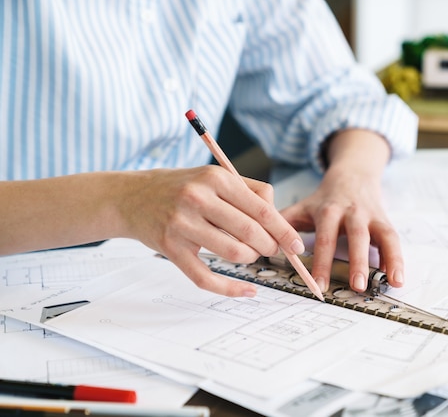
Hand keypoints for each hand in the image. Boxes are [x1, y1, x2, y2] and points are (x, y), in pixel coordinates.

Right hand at [118, 166, 305, 296]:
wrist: (132, 197)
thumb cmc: (181, 187)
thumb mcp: (215, 176)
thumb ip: (250, 191)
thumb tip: (279, 218)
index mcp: (216, 179)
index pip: (262, 210)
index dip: (284, 231)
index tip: (296, 246)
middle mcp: (198, 199)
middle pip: (251, 233)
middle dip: (270, 247)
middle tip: (272, 250)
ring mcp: (182, 225)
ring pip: (234, 253)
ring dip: (250, 259)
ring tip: (249, 254)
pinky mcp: (170, 248)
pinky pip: (206, 277)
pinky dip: (230, 289)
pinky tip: (246, 290)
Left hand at [280, 129, 404, 292]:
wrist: (352, 173)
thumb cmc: (325, 198)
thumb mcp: (303, 206)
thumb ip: (283, 223)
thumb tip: (260, 243)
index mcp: (328, 210)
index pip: (324, 237)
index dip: (321, 261)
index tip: (318, 284)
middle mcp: (352, 212)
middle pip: (355, 236)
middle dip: (356, 261)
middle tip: (356, 286)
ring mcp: (371, 216)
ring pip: (381, 237)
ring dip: (387, 259)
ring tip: (390, 283)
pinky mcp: (385, 220)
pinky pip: (394, 239)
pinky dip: (398, 259)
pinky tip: (398, 278)